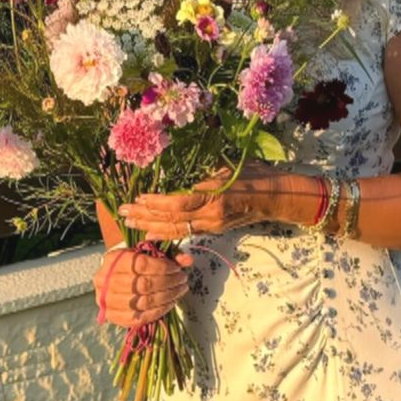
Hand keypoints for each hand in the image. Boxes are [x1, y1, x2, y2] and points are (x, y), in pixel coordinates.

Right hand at [93, 247, 192, 327]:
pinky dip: (159, 311)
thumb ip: (165, 254)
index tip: (177, 268)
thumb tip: (188, 260)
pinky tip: (170, 303)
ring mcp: (109, 302)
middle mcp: (107, 281)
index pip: (142, 264)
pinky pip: (141, 318)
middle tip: (183, 280)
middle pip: (145, 284)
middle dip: (169, 282)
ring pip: (145, 302)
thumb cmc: (128, 264)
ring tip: (180, 290)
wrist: (107, 281)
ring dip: (168, 297)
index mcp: (113, 260)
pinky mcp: (114, 317)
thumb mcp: (143, 253)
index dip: (164, 267)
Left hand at [119, 161, 277, 239]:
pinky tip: (152, 231)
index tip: (139, 198)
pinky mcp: (215, 229)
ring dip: (152, 226)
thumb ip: (204, 178)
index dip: (157, 204)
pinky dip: (168, 231)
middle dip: (146, 217)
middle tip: (123, 212)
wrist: (278, 198)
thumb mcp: (228, 169)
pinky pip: (187, 231)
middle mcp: (212, 216)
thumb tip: (181, 179)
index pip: (180, 205)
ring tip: (130, 222)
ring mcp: (214, 225)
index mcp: (215, 198)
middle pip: (173, 220)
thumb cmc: (256, 175)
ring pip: (177, 230)